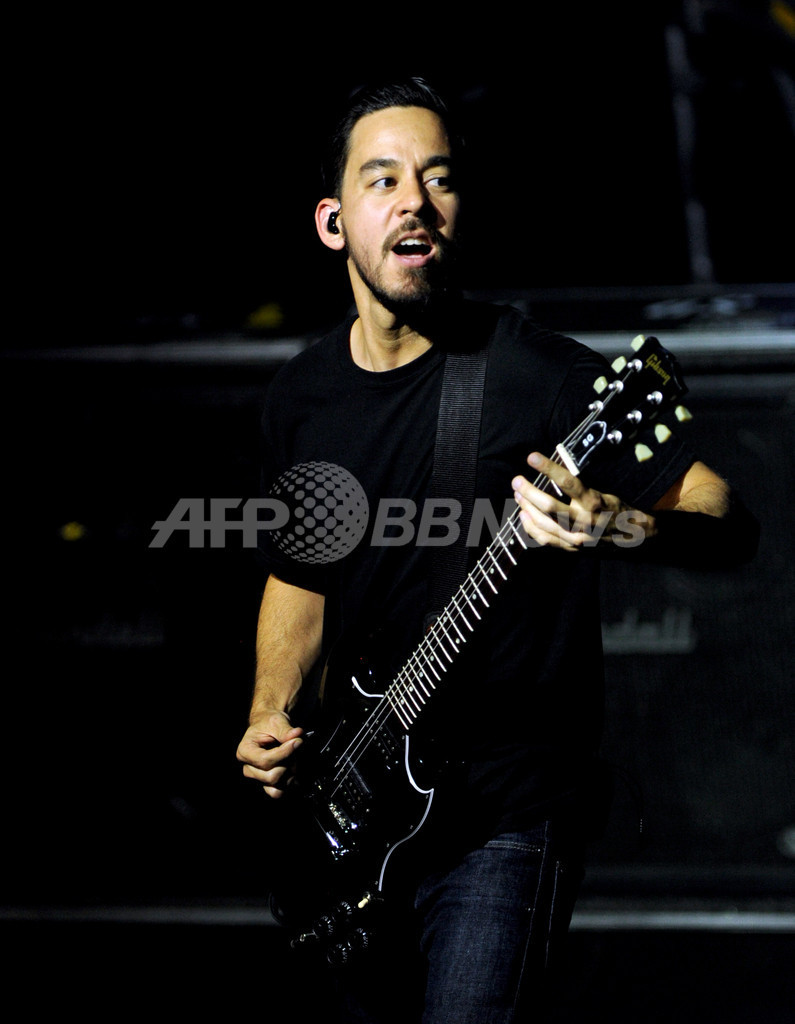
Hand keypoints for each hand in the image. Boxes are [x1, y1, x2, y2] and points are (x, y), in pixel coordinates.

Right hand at [236, 710, 303, 798]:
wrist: (269, 728)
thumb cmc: (268, 724)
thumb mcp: (275, 721)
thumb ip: (285, 730)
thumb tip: (297, 735)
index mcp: (245, 751)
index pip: (265, 760)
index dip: (284, 753)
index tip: (297, 742)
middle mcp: (248, 767)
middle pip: (271, 776)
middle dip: (288, 762)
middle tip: (295, 748)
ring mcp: (257, 777)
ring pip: (276, 785)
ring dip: (290, 772)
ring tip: (293, 757)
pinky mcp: (266, 783)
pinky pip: (277, 792)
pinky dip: (288, 782)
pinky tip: (292, 768)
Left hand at [512, 452, 652, 550]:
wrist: (634, 537)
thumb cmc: (617, 509)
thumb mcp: (605, 492)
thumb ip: (581, 486)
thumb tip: (557, 468)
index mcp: (594, 502)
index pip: (568, 482)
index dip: (549, 468)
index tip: (532, 457)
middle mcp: (584, 521)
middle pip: (548, 506)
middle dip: (528, 492)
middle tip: (517, 480)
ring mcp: (576, 537)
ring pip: (543, 523)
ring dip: (526, 507)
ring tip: (517, 494)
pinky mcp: (572, 547)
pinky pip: (544, 538)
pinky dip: (530, 526)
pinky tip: (523, 515)